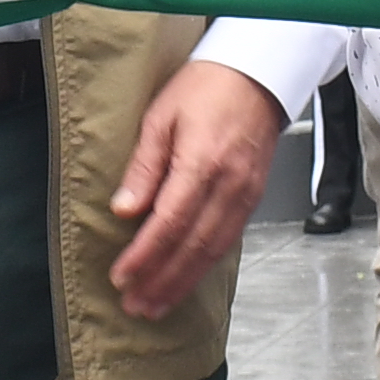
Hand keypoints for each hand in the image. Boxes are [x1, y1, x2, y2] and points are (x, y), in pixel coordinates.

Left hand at [102, 57, 291, 317]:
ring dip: (182, 282)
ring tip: (155, 305)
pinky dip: (204, 267)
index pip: (170, 222)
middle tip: (135, 306)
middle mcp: (229, 185)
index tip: (121, 277)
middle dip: (162, 281)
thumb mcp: (161, 116)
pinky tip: (185, 280)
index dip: (145, 256)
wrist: (257, 74)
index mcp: (203, 162)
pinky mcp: (253, 199)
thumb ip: (144, 166)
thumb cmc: (206, 87)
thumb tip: (124, 210)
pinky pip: (228, 241)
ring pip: (213, 251)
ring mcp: (246, 195)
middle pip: (194, 247)